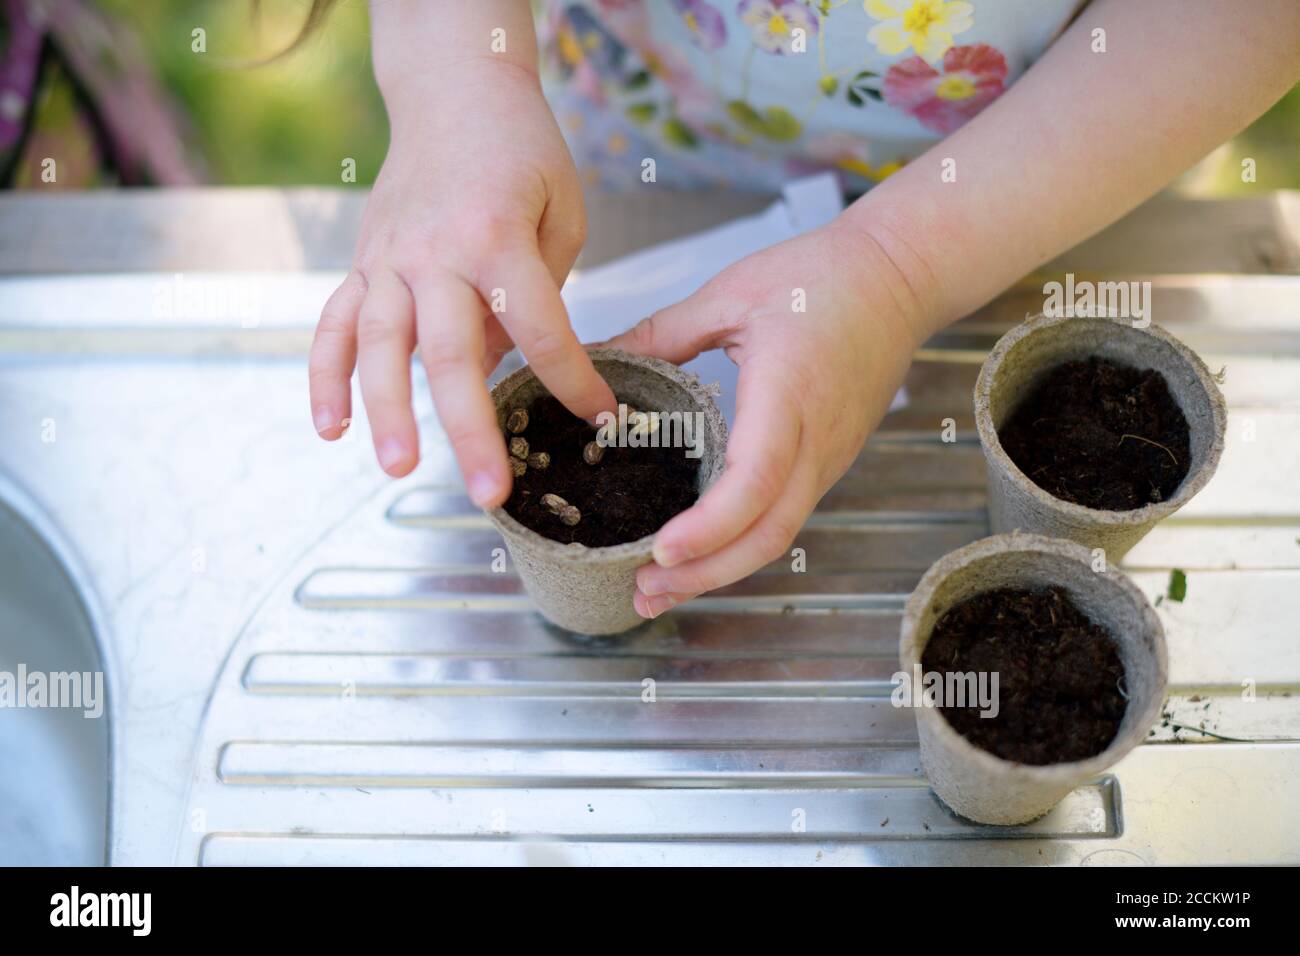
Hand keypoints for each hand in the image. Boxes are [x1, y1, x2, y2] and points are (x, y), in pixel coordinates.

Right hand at [308, 58, 615, 505]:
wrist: (454, 92)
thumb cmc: (521, 152)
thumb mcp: (561, 214)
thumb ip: (540, 294)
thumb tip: (510, 366)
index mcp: (497, 237)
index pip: (540, 330)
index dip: (571, 381)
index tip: (599, 418)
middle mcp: (435, 253)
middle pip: (451, 355)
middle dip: (471, 429)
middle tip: (489, 491)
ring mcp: (390, 260)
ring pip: (380, 347)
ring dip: (387, 413)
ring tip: (398, 468)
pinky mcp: (363, 263)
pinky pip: (334, 325)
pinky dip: (325, 376)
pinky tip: (329, 427)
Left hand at [602, 219, 926, 617]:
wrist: (900, 277)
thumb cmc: (822, 276)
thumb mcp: (731, 292)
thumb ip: (662, 333)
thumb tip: (594, 359)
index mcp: (789, 393)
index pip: (755, 480)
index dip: (709, 526)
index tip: (662, 551)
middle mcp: (816, 439)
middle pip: (768, 533)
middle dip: (705, 574)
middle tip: (644, 592)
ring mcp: (829, 456)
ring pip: (778, 534)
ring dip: (720, 569)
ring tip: (660, 587)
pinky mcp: (829, 460)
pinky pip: (785, 515)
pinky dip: (740, 544)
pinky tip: (701, 551)